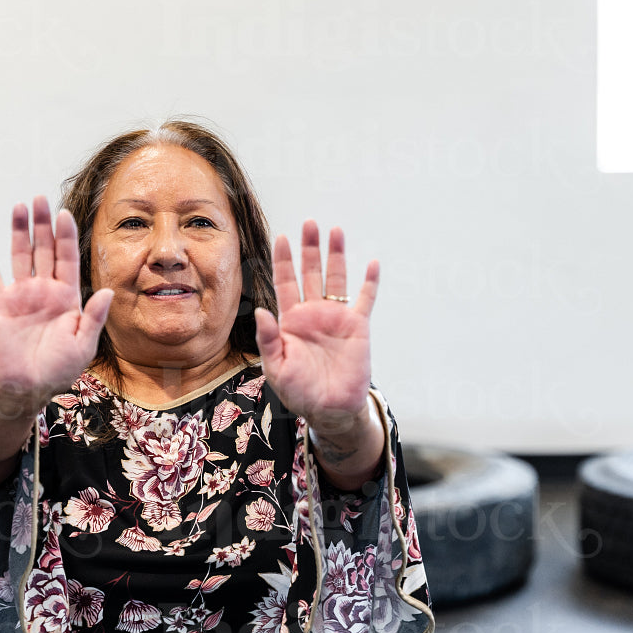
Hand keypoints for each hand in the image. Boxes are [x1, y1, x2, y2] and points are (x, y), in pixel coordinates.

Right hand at [0, 195, 114, 407]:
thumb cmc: (60, 369)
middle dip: (43, 224)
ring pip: (20, 256)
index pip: (68, 259)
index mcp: (68, 297)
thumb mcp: (84, 345)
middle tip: (40, 198)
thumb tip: (108, 291)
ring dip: (19, 232)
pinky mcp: (0, 306)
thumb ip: (94, 317)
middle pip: (44, 250)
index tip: (64, 213)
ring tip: (19, 207)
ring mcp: (22, 296)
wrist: (29, 387)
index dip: (66, 236)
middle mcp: (45, 291)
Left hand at [253, 220, 379, 430]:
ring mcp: (336, 317)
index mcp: (290, 320)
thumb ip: (269, 339)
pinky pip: (365, 299)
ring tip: (335, 231)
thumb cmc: (299, 391)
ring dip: (336, 255)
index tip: (282, 237)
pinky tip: (372, 264)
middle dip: (309, 248)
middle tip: (310, 223)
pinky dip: (369, 282)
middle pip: (310, 273)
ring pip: (336, 279)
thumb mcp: (276, 367)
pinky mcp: (358, 326)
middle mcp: (313, 313)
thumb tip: (260, 311)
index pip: (285, 282)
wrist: (330, 409)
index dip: (283, 260)